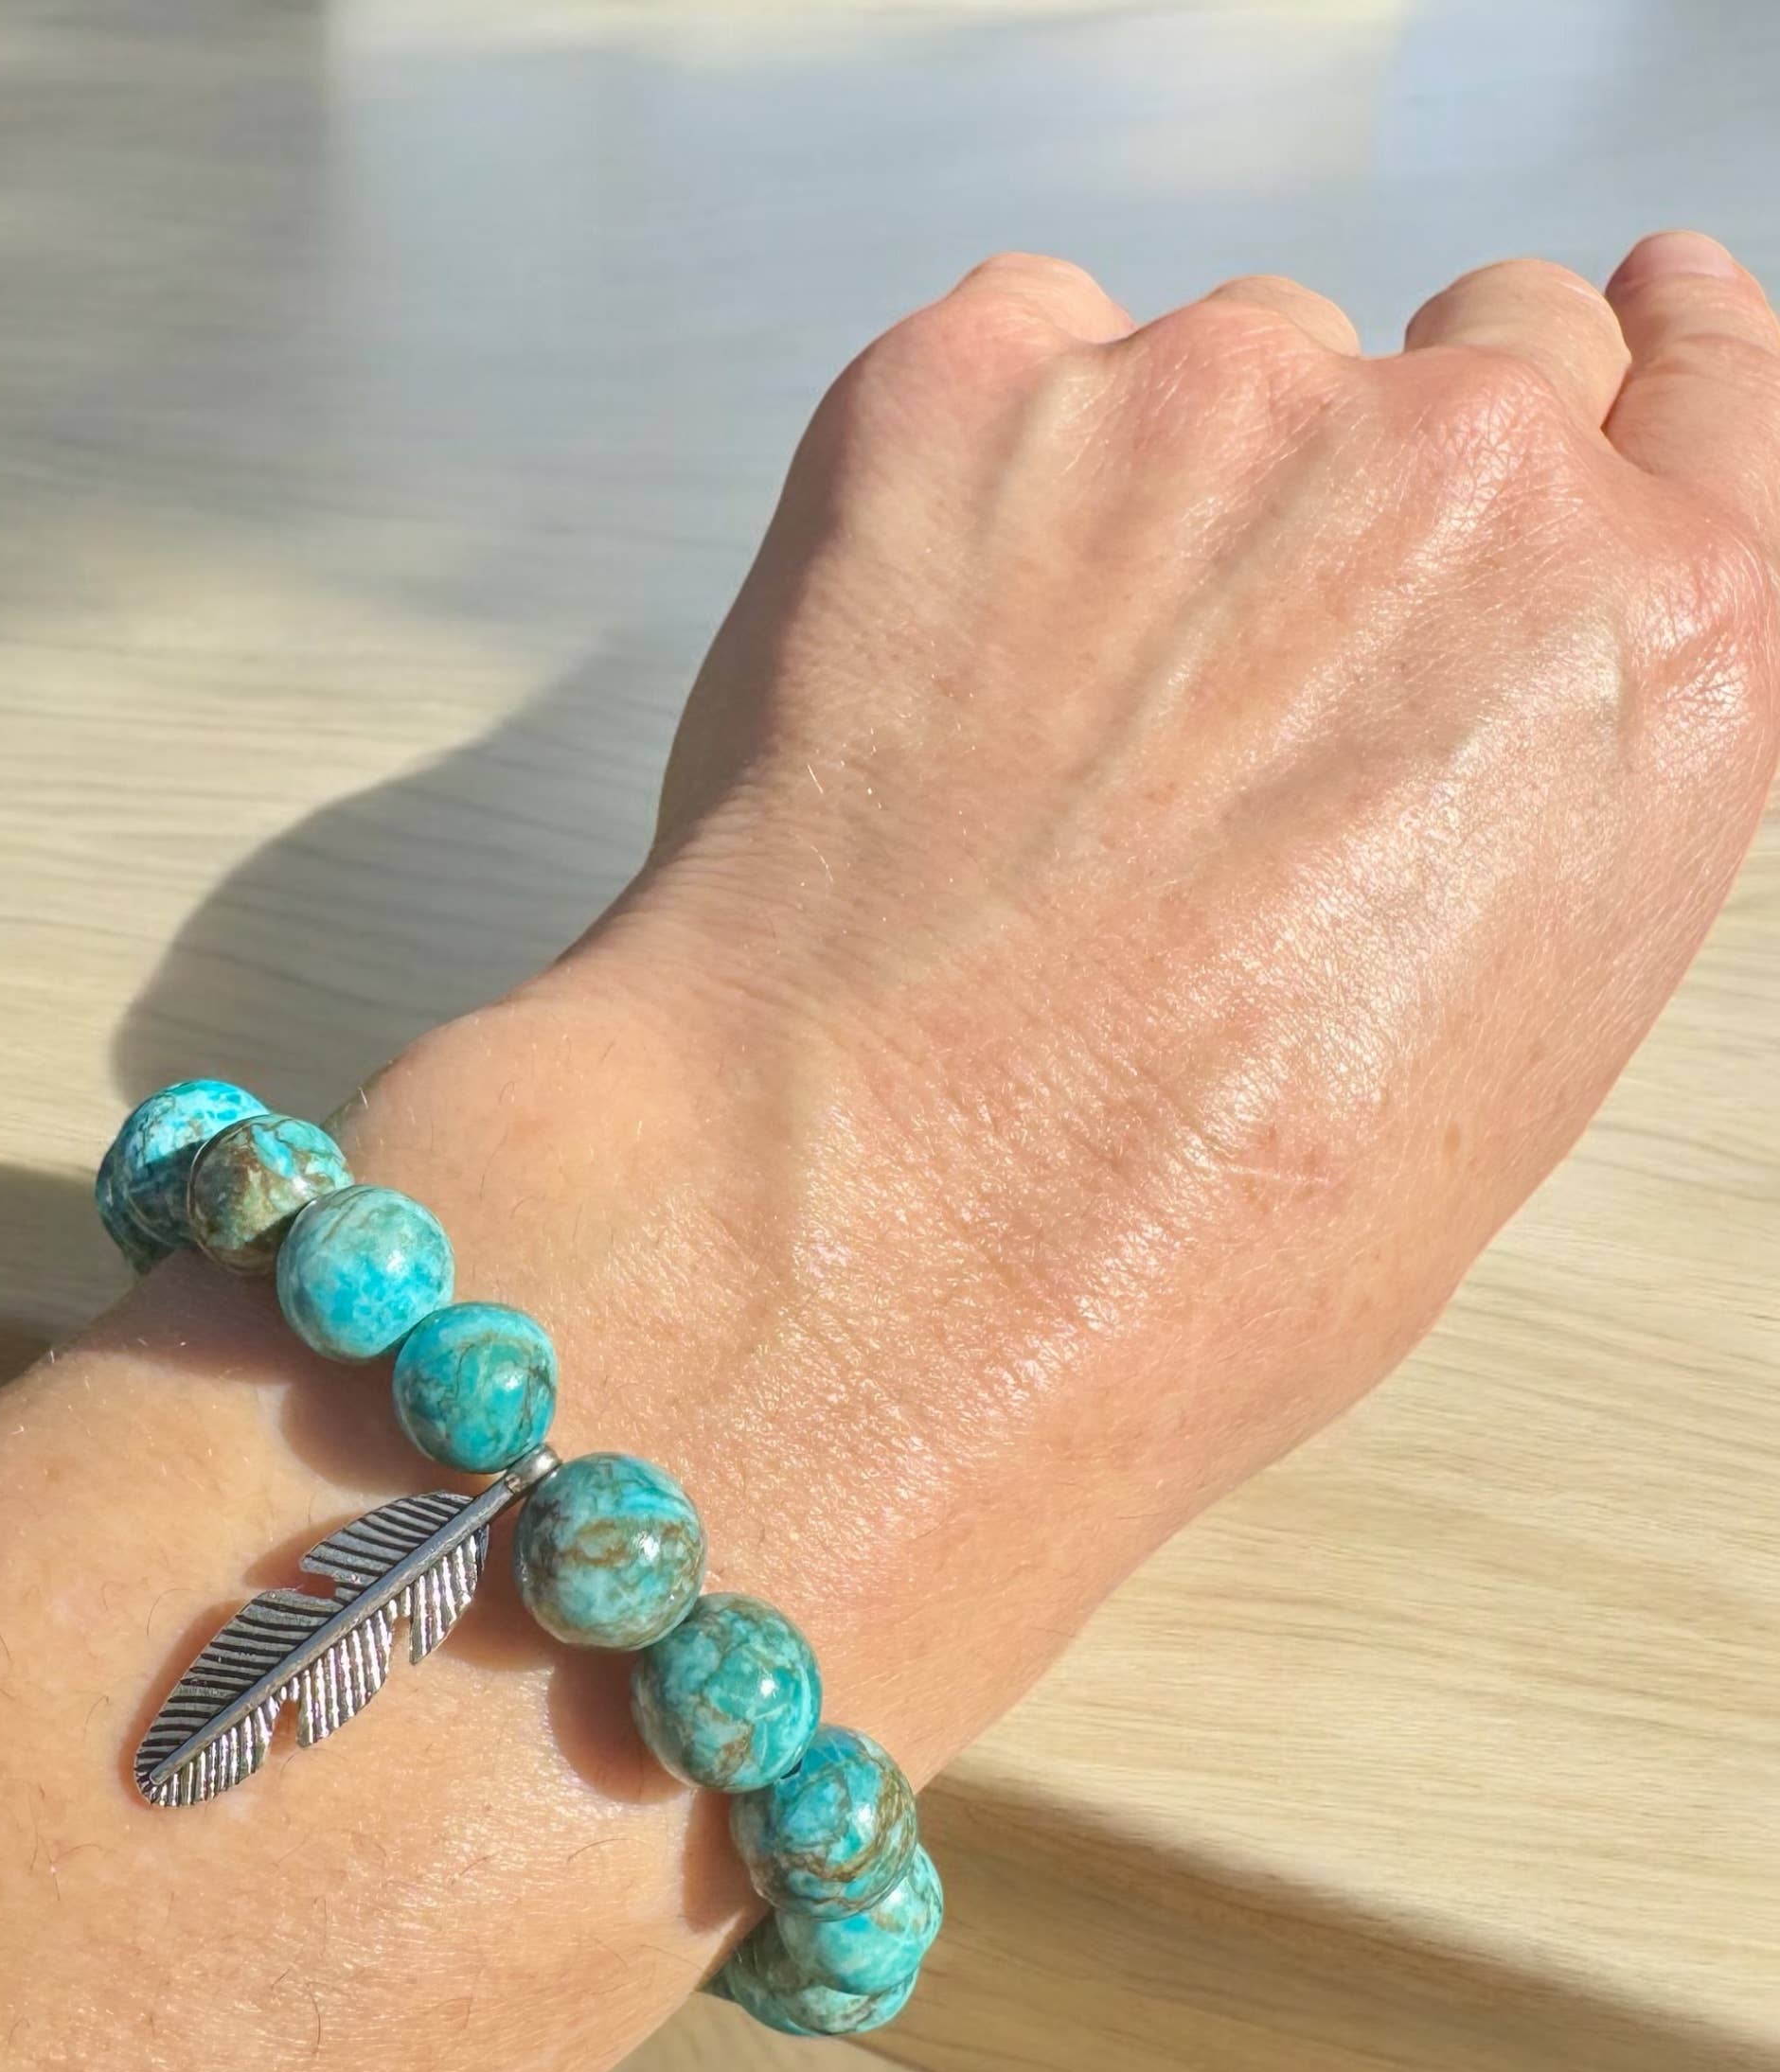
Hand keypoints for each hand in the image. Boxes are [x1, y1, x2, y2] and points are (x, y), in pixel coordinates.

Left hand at [365, 233, 1779, 1729]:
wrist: (882, 1232)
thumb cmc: (1169, 1242)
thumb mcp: (1481, 1070)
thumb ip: (1510, 814)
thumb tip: (1417, 757)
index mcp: (1650, 660)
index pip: (1697, 402)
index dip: (1643, 366)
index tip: (1625, 320)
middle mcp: (1467, 488)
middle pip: (1477, 359)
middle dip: (1372, 483)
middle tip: (1233, 647)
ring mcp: (1214, 411)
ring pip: (1224, 367)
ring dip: (1153, 503)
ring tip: (1030, 736)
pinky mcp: (966, 394)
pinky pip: (1005, 358)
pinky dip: (969, 473)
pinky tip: (921, 663)